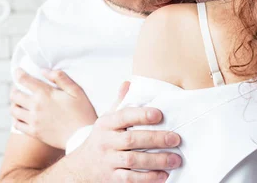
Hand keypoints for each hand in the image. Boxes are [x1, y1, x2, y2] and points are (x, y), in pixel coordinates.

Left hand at [10, 68, 97, 148]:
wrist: (83, 136)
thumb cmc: (82, 111)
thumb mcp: (76, 90)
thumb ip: (60, 77)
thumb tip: (44, 70)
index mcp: (45, 93)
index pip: (24, 80)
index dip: (18, 73)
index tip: (18, 71)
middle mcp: (36, 106)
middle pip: (14, 95)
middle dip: (15, 89)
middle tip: (19, 88)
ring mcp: (33, 120)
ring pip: (13, 110)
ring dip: (14, 104)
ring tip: (20, 102)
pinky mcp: (34, 132)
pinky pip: (17, 125)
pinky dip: (16, 119)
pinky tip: (22, 116)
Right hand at [62, 81, 181, 182]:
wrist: (81, 168)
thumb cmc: (101, 139)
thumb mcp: (106, 120)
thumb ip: (120, 103)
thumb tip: (129, 83)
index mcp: (106, 124)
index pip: (124, 116)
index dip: (141, 115)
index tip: (160, 114)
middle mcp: (106, 142)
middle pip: (131, 140)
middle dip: (156, 139)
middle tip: (176, 139)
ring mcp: (108, 161)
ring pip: (133, 161)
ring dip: (156, 160)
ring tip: (175, 159)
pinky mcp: (112, 178)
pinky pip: (131, 179)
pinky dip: (148, 178)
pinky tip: (163, 175)